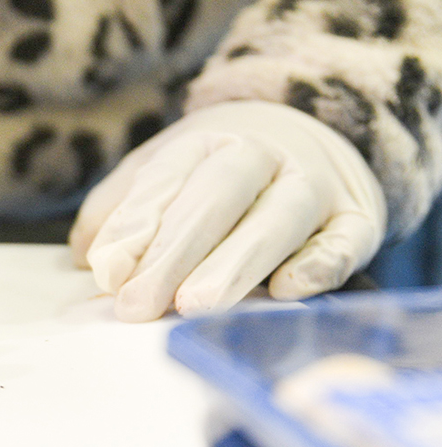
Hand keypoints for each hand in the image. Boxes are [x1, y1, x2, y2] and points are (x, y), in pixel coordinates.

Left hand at [68, 101, 387, 320]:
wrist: (310, 139)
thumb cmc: (214, 176)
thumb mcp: (161, 176)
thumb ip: (121, 212)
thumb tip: (89, 257)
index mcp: (205, 140)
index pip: (167, 178)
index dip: (135, 224)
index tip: (109, 272)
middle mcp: (263, 155)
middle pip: (217, 197)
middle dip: (175, 252)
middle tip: (140, 305)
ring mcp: (315, 186)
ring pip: (278, 219)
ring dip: (234, 264)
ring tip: (195, 306)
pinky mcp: (357, 220)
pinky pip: (344, 242)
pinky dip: (318, 265)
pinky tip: (285, 291)